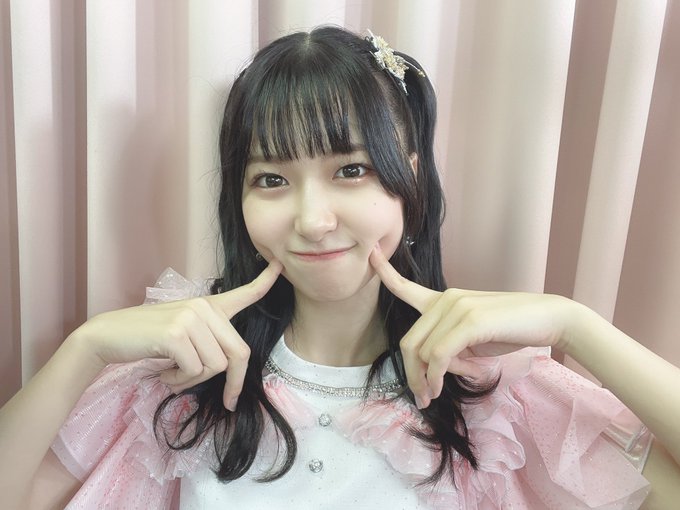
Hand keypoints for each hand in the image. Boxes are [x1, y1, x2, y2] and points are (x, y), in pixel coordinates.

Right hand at [72, 261, 281, 410]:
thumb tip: (228, 371)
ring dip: (194, 381)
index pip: (244, 293)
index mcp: (208, 306)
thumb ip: (208, 342)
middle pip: (238, 353)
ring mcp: (191, 319)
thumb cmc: (147, 339)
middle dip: (234, 382)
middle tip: (228, 401)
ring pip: (215, 367)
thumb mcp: (184, 334)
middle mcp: (204, 308)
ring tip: (172, 371)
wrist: (109, 336)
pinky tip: (162, 371)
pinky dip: (179, 381)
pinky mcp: (177, 335)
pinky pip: (193, 372)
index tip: (280, 266)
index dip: (265, 282)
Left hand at [370, 246, 580, 408]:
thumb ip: (450, 349)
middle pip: (409, 341)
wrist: (549, 319)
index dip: (385, 272)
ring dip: (425, 379)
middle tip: (421, 397)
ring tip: (435, 395)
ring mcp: (457, 306)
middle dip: (410, 374)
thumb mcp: (473, 343)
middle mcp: (446, 299)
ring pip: (422, 350)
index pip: (407, 286)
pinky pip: (440, 353)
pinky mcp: (470, 320)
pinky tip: (439, 387)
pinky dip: (436, 375)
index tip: (371, 255)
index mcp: (444, 300)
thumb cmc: (511, 330)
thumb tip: (435, 369)